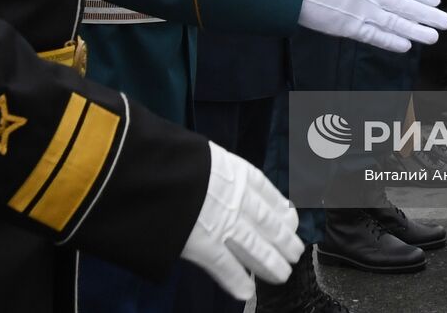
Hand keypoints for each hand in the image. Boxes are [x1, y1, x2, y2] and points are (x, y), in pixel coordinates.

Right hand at [180, 141, 302, 299]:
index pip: (269, 194)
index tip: (291, 220)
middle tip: (295, 253)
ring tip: (282, 275)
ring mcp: (223, 223)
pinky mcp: (203, 244)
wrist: (152, 168)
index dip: (282, 210)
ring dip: (271, 264)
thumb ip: (216, 171)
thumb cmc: (172, 157)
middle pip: (269, 224)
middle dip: (284, 241)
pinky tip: (246, 291)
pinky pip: (226, 266)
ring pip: (256, 248)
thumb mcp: (203, 155)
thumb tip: (219, 179)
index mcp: (237, 172)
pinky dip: (237, 280)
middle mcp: (237, 198)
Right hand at [300, 0, 446, 51]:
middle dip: (427, 15)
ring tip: (433, 37)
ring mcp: (361, 12)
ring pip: (395, 24)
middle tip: (446, 21)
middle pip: (404, 6)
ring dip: (416, 31)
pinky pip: (374, 37)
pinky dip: (391, 42)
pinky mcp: (348, 28)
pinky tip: (405, 46)